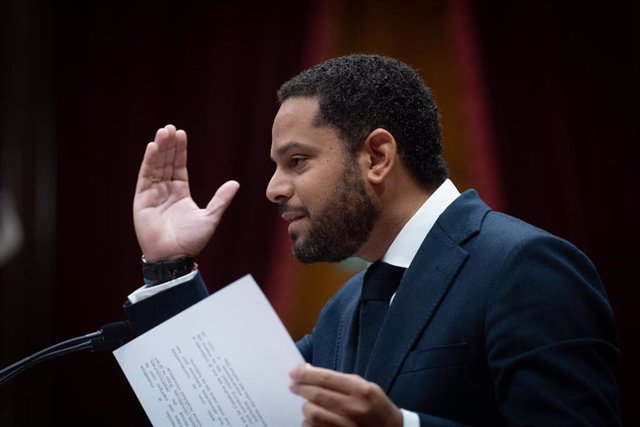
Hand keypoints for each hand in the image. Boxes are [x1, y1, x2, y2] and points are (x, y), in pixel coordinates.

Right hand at [133, 124, 239, 261]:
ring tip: (162, 132)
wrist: (175, 257)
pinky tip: (152, 148)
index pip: (179, 166)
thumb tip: (235, 183)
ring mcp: (152, 194)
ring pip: (155, 166)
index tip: (181, 134)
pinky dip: (148, 162)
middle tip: (170, 127)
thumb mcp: (210, 217)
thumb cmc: (191, 241)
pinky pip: (145, 177)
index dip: (180, 150)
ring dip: (158, 149)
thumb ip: (220, 199)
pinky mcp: (141, 200)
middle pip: (166, 162)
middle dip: (168, 145)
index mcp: (180, 193)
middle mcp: (165, 191)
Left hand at [289, 364, 402, 426]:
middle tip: (293, 385)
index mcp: (360, 391)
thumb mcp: (364, 386)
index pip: (326, 378)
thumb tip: (309, 370)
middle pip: (317, 395)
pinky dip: (309, 423)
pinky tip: (312, 419)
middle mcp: (353, 409)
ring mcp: (346, 426)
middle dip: (301, 388)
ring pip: (313, 414)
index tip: (294, 372)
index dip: (306, 374)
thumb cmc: (375, 406)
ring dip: (306, 407)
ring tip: (307, 403)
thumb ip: (338, 379)